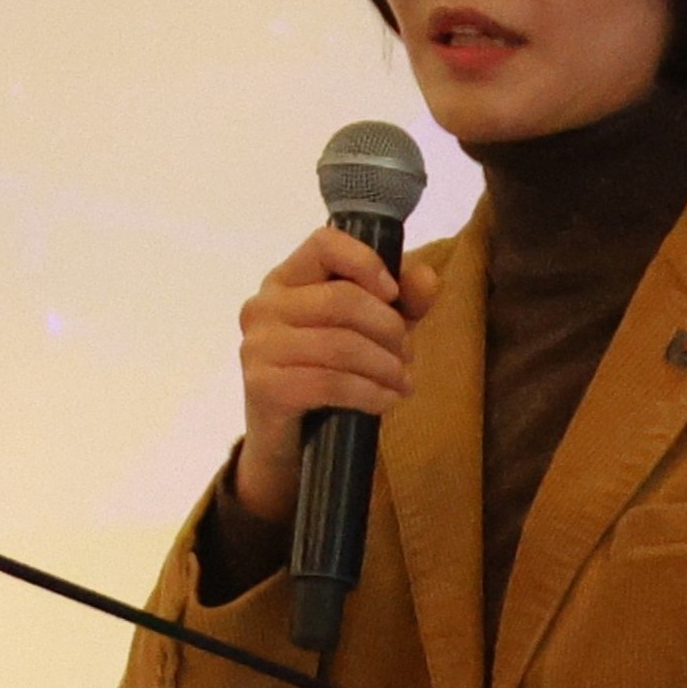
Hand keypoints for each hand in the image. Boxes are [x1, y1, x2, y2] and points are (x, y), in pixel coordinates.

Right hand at [225, 222, 439, 523]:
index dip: (366, 263)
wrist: (289, 444)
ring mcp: (258, 346)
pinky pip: (331, 383)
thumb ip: (401, 303)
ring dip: (386, 367)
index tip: (393, 294)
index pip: (324, 243)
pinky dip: (371, 394)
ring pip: (341, 344)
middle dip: (390, 329)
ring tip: (402, 383)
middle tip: (408, 356)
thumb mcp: (371, 334)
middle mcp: (263, 306)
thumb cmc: (329, 375)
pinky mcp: (264, 386)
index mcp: (285, 280)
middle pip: (343, 299)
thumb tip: (428, 279)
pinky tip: (386, 402)